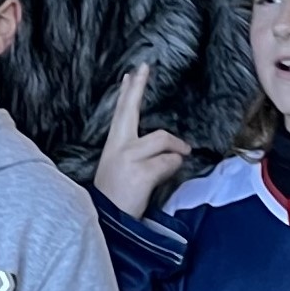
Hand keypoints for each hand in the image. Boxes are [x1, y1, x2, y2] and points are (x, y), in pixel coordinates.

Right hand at [95, 64, 189, 217]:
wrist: (109, 222)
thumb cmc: (117, 197)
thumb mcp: (121, 169)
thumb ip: (137, 151)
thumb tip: (165, 143)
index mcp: (113, 145)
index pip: (120, 112)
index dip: (128, 91)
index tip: (133, 72)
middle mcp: (117, 147)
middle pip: (129, 110)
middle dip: (137, 88)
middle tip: (144, 67)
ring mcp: (128, 159)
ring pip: (162, 140)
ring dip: (176, 150)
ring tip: (180, 156)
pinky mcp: (140, 173)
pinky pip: (169, 162)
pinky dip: (174, 167)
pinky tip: (167, 175)